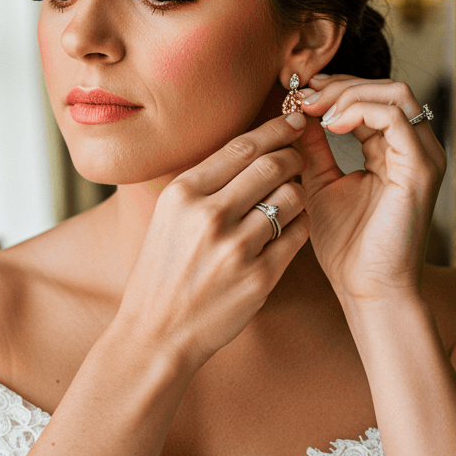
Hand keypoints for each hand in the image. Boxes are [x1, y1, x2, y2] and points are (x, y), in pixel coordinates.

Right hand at [118, 114, 309, 369]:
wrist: (155, 334)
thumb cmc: (162, 273)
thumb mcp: (167, 217)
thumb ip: (203, 183)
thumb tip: (250, 147)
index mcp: (182, 194)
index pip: (242, 146)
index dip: (275, 128)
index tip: (293, 121)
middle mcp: (208, 216)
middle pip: (272, 165)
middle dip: (293, 155)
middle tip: (298, 157)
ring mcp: (235, 249)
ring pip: (292, 197)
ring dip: (298, 192)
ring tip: (290, 197)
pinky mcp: (259, 278)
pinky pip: (297, 235)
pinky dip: (300, 224)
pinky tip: (291, 226)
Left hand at [297, 74, 446, 302]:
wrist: (367, 290)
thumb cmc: (346, 247)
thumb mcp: (320, 184)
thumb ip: (313, 147)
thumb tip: (296, 112)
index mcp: (395, 152)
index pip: (373, 99)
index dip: (335, 89)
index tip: (298, 94)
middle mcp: (416, 150)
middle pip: (387, 88)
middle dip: (340, 86)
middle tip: (303, 97)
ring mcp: (423, 157)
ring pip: (395, 94)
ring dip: (348, 94)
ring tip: (314, 110)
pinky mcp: (420, 169)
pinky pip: (395, 118)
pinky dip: (360, 111)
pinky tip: (330, 126)